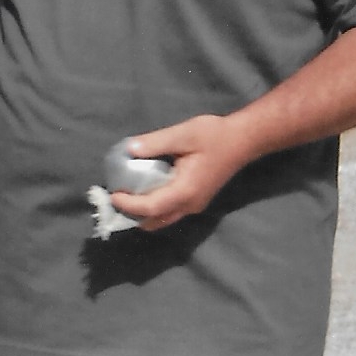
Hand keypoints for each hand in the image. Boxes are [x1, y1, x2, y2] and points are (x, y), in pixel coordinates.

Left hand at [106, 115, 251, 232]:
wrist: (243, 140)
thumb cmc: (215, 136)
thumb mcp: (183, 134)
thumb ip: (156, 143)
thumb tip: (129, 149)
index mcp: (186, 191)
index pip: (151, 207)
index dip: (129, 205)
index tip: (113, 194)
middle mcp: (190, 204)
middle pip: (155, 221)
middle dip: (132, 214)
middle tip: (115, 197)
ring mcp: (195, 205)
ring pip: (163, 220)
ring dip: (143, 214)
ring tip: (126, 196)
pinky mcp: (196, 201)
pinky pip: (170, 213)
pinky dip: (153, 209)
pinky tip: (143, 192)